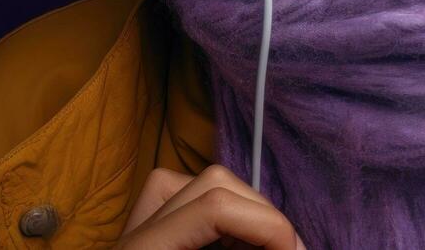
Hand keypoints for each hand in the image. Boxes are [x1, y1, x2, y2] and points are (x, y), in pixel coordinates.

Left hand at [116, 163, 306, 249]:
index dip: (267, 224)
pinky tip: (236, 240)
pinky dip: (218, 211)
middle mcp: (134, 233)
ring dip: (245, 208)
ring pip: (197, 181)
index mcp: (143, 249)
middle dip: (263, 213)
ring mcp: (136, 231)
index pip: (215, 206)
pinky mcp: (143, 239)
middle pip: (212, 183)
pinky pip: (177, 197)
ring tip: (269, 244)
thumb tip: (289, 246)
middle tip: (290, 248)